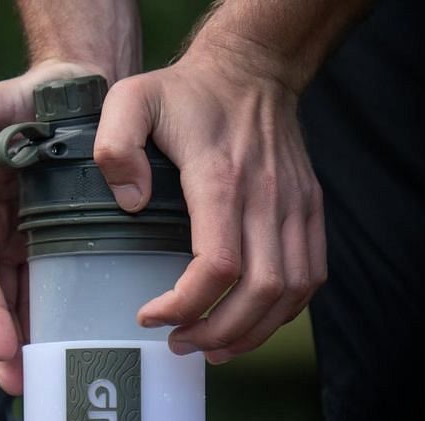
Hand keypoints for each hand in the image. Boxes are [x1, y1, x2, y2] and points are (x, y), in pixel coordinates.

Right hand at [0, 60, 101, 394]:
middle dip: (7, 350)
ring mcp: (39, 247)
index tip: (6, 350)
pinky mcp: (72, 246)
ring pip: (33, 307)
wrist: (83, 88)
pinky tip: (86, 345)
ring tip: (50, 383)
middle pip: (2, 306)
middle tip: (23, 388)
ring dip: (37, 346)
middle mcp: (7, 240)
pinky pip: (69, 289)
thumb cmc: (28, 98)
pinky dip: (70, 320)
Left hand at [93, 46, 327, 363]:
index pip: (217, 265)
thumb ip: (114, 145)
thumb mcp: (131, 98)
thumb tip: (130, 203)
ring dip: (252, 333)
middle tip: (179, 344)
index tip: (150, 316)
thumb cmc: (188, 93)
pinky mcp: (309, 212)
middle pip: (258, 292)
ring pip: (289, 294)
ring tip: (212, 347)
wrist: (255, 69)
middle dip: (217, 332)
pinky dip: (283, 313)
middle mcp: (267, 198)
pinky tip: (250, 325)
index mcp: (220, 179)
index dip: (185, 304)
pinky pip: (309, 279)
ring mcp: (295, 207)